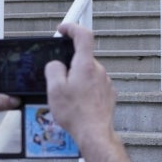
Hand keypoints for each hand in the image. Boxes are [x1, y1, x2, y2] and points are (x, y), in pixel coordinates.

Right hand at [45, 23, 115, 150]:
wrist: (94, 133)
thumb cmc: (76, 113)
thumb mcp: (54, 89)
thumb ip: (53, 69)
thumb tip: (56, 64)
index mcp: (85, 65)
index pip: (83, 35)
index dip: (72, 28)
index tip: (63, 30)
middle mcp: (99, 71)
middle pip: (83, 57)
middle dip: (70, 64)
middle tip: (59, 80)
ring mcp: (105, 82)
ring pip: (88, 73)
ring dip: (77, 79)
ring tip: (69, 97)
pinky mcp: (108, 94)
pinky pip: (94, 85)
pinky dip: (85, 89)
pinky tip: (78, 103)